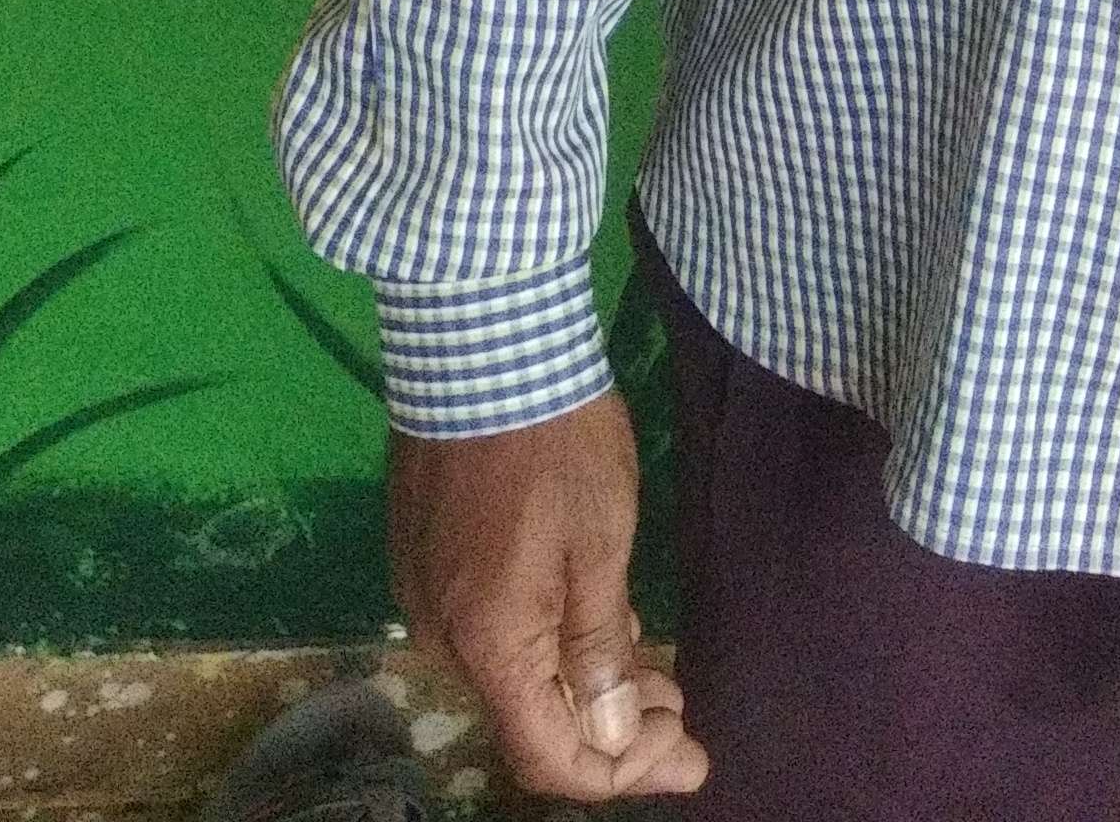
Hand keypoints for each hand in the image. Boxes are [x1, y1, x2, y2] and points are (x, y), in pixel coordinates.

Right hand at [388, 399, 707, 798]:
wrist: (482, 346)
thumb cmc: (556, 443)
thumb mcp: (601, 542)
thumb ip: (602, 646)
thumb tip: (613, 735)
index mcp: (490, 646)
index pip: (549, 757)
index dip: (622, 773)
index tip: (691, 758)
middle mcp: (446, 642)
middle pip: (531, 721)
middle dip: (614, 729)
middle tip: (682, 708)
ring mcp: (429, 601)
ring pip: (513, 677)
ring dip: (584, 685)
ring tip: (654, 670)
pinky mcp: (427, 562)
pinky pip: (493, 633)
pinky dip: (549, 644)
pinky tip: (599, 624)